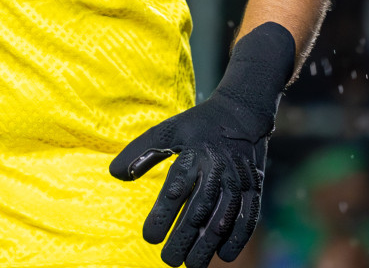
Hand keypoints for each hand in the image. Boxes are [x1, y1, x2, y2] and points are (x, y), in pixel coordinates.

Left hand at [109, 22, 294, 267]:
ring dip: (208, 245)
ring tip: (192, 265)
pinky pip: (248, 218)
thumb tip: (114, 174)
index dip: (162, 217)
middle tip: (168, 261)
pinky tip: (224, 255)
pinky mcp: (254, 189)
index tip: (148, 238)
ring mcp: (238, 182)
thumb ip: (140, 153)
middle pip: (198, 212)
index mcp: (193, 157)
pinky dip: (238, 238)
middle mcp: (217, 172)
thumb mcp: (166, 131)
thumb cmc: (196, 126)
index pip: (174, 192)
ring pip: (223, 220)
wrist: (241, 114)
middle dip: (183, 240)